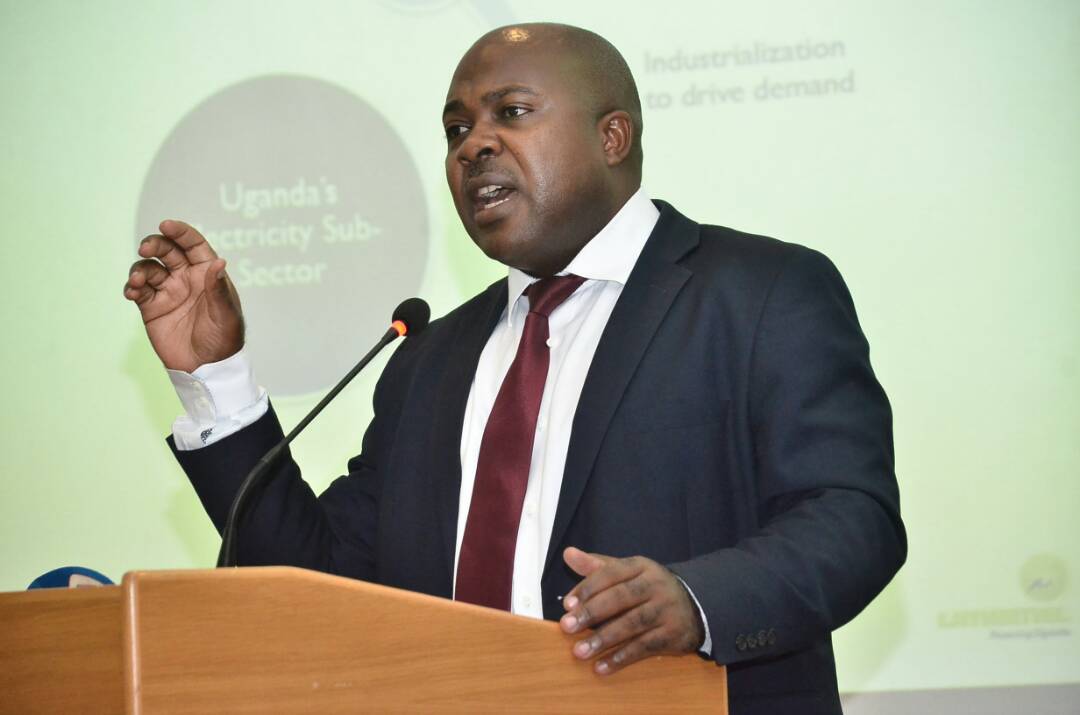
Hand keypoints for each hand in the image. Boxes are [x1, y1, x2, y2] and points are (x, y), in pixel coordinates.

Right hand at [124, 220, 243, 371]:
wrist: (207, 368)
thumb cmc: (224, 340)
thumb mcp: (227, 315)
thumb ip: (219, 289)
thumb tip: (219, 262)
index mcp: (207, 273)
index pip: (192, 245)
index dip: (180, 232)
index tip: (166, 225)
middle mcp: (185, 278)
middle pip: (166, 251)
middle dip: (154, 244)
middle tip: (146, 248)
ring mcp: (167, 291)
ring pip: (148, 268)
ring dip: (139, 268)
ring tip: (138, 280)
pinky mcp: (151, 307)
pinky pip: (138, 290)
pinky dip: (132, 287)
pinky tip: (132, 292)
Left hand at [559, 547, 704, 674]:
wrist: (695, 605)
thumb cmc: (649, 588)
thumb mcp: (627, 572)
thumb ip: (597, 566)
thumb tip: (568, 554)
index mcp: (641, 567)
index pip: (611, 573)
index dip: (588, 588)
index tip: (567, 604)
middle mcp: (655, 585)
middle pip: (621, 597)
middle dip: (592, 613)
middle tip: (567, 627)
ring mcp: (666, 610)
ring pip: (632, 624)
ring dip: (604, 639)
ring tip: (580, 651)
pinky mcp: (673, 634)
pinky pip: (645, 647)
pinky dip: (621, 658)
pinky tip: (601, 666)